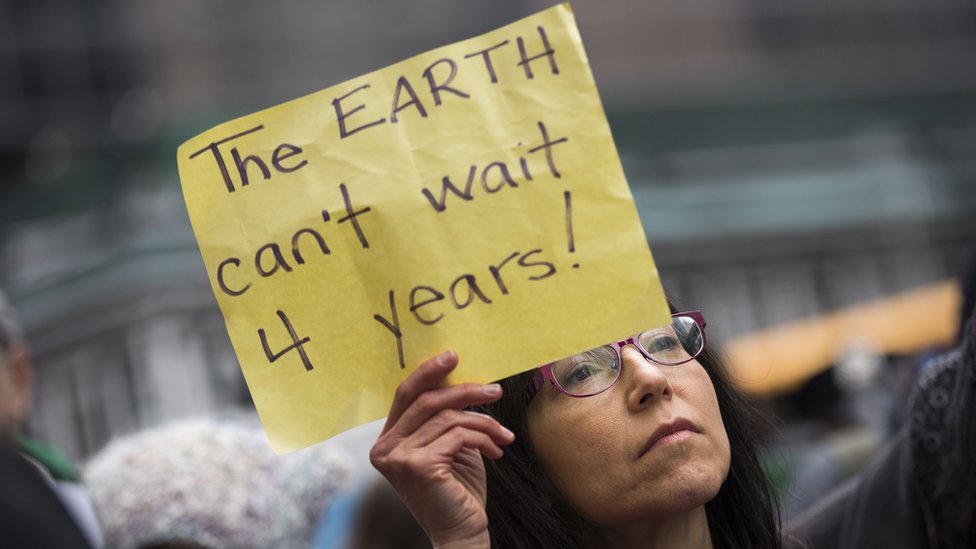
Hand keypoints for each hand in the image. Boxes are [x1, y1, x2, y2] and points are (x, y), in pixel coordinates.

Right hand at [370, 350, 513, 547]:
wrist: (462, 531)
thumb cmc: (458, 490)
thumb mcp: (449, 444)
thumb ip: (445, 416)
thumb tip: (461, 380)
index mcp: (388, 440)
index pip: (405, 395)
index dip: (429, 372)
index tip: (454, 356)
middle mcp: (385, 448)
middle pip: (427, 400)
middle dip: (465, 390)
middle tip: (494, 390)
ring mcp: (398, 458)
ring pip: (447, 417)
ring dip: (483, 422)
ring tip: (502, 435)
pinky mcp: (418, 465)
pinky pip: (457, 435)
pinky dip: (482, 438)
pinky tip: (495, 451)